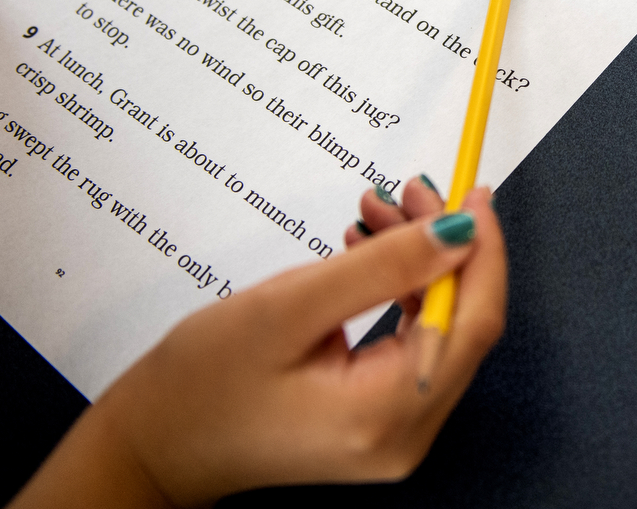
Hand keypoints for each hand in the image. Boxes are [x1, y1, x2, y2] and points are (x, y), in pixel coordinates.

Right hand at [12, 181, 505, 507]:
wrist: (154, 446)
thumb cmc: (201, 385)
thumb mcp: (289, 307)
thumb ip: (382, 267)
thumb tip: (460, 233)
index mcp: (388, 414)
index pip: (472, 322)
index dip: (483, 251)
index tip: (471, 194)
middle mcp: (407, 434)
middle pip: (461, 322)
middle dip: (445, 247)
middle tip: (414, 190)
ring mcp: (398, 431)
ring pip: (438, 326)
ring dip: (420, 262)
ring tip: (381, 212)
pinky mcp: (381, 419)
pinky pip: (413, 342)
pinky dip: (400, 290)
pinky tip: (372, 253)